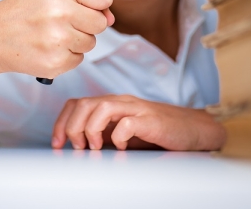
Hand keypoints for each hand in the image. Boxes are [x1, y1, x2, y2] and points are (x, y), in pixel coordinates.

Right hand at [0, 0, 113, 77]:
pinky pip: (80, 59)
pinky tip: (49, 47)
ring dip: (76, 41)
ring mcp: (58, 38)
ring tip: (53, 34)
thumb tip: (111, 19)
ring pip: (91, 42)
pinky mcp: (55, 61)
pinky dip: (67, 56)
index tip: (78, 6)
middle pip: (101, 23)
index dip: (95, 4)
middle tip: (63, 22)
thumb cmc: (30, 10)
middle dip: (86, 24)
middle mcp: (60, 9)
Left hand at [51, 94, 225, 150]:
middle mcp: (122, 103)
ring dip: (90, 129)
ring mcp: (137, 109)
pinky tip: (121, 147)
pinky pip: (127, 123)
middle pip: (85, 103)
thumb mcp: (124, 134)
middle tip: (77, 148)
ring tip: (94, 147)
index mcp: (113, 105)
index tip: (58, 144)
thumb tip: (76, 148)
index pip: (78, 103)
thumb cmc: (158, 133)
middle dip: (72, 127)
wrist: (192, 129)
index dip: (61, 122)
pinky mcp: (151, 120)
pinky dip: (118, 136)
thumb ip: (104, 135)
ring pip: (102, 107)